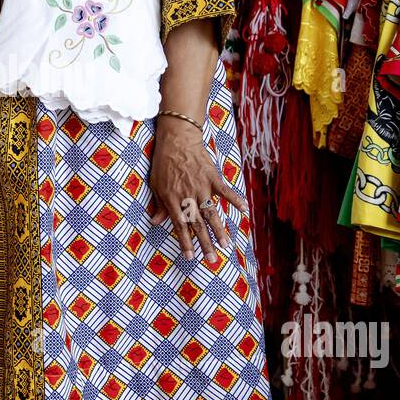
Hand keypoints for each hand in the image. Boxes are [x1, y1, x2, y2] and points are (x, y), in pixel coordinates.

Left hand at [148, 116, 246, 261]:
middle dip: (204, 244)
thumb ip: (157, 204)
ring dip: (219, 231)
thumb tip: (155, 223)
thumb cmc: (163, 162)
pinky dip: (235, 199)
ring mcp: (201, 187)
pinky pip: (225, 190)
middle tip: (212, 260)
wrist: (176, 139)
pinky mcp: (212, 177)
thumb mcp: (155, 184)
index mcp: (172, 200)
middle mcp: (187, 197)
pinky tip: (244, 210)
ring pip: (211, 213)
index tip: (190, 258)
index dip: (185, 243)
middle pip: (198, 225)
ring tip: (226, 246)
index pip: (180, 226)